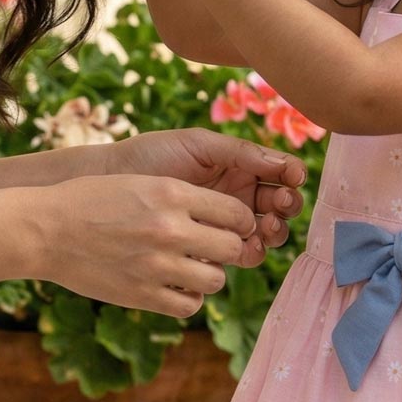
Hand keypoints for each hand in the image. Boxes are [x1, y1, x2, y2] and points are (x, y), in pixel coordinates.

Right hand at [35, 172, 259, 317]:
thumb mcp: (141, 184)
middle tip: (214, 247)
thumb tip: (221, 217)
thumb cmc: (90, 200)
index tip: (231, 225)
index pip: (236, 213)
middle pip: (233, 248)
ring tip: (190, 266)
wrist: (45, 229)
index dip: (240, 221)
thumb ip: (181, 199)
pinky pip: (189, 304)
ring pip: (216, 280)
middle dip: (229, 248)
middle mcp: (170, 229)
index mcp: (172, 193)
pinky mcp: (142, 295)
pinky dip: (188, 297)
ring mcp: (157, 265)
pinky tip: (174, 284)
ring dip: (209, 274)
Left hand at [105, 128, 306, 264]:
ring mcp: (224, 224)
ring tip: (265, 227)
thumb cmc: (151, 156)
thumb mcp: (197, 145)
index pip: (280, 173)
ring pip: (265, 233)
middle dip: (286, 205)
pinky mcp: (207, 249)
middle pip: (279, 205)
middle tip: (278, 204)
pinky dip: (249, 252)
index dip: (292, 176)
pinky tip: (245, 247)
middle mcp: (238, 195)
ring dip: (273, 231)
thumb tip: (285, 164)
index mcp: (239, 166)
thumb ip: (240, 152)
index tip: (292, 177)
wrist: (109, 185)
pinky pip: (239, 255)